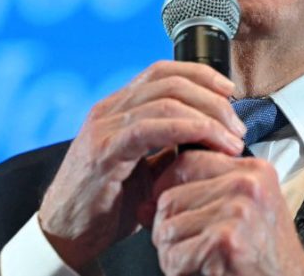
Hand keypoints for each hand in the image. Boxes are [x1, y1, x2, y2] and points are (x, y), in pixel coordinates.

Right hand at [37, 61, 246, 270]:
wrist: (66, 233)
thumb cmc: (107, 203)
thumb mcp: (145, 168)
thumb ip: (169, 146)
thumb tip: (210, 134)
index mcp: (118, 108)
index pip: (162, 71)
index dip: (200, 74)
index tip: (230, 91)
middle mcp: (109, 110)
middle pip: (169, 82)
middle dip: (212, 99)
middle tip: (237, 127)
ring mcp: (104, 128)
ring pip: (165, 101)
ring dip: (207, 117)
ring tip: (230, 140)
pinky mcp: (104, 151)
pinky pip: (150, 128)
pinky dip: (186, 129)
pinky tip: (207, 141)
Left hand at [150, 151, 303, 275]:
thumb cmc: (268, 255)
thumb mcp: (239, 215)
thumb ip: (195, 201)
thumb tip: (144, 206)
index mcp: (253, 171)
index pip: (188, 161)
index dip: (166, 184)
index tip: (166, 203)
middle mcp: (247, 185)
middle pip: (170, 197)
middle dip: (168, 228)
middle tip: (189, 247)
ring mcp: (237, 211)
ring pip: (167, 227)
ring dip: (172, 253)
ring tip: (197, 261)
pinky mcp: (226, 240)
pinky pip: (174, 254)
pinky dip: (179, 270)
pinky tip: (202, 272)